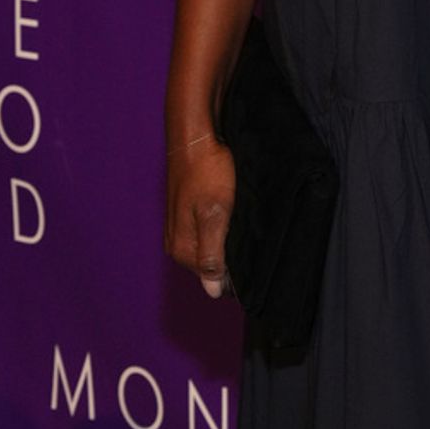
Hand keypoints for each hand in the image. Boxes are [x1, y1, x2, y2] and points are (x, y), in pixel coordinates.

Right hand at [164, 134, 236, 299]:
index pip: (214, 281)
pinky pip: (207, 231)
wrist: (195, 135)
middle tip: (252, 236)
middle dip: (231, 257)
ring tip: (243, 222)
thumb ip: (211, 255)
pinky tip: (233, 213)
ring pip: (211, 247)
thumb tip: (213, 292)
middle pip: (211, 264)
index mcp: (181, 249)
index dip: (236, 274)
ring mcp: (179, 227)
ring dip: (228, 240)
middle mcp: (176, 243)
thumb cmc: (207, 171)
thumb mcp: (214, 215)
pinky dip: (222, 226)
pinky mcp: (186, 212)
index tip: (253, 257)